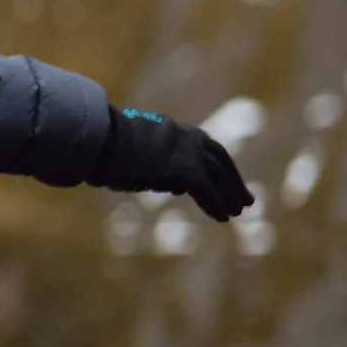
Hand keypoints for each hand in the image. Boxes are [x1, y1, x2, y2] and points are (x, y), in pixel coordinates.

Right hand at [89, 108, 254, 222]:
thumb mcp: (126, 150)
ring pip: (218, 175)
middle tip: (244, 198)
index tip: (218, 179)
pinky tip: (223, 218)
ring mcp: (189, 153)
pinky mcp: (188, 172)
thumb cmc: (101, 146)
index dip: (211, 164)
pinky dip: (216, 205)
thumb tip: (135, 177)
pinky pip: (208, 191)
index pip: (200, 145)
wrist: (103, 142)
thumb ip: (141, 160)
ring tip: (238, 211)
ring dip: (230, 194)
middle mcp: (186, 137)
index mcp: (171, 129)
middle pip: (218, 157)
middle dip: (232, 179)